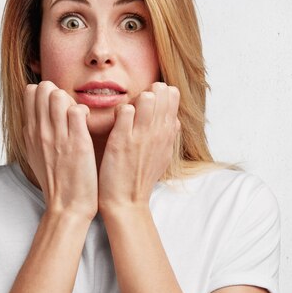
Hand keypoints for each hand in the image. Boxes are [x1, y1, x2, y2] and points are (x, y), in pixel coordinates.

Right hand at [23, 81, 97, 219]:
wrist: (67, 207)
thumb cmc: (56, 182)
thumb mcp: (36, 155)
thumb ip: (34, 134)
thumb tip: (34, 117)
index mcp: (30, 133)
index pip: (30, 93)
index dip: (45, 92)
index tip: (56, 105)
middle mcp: (41, 132)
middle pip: (43, 89)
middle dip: (58, 91)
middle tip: (68, 108)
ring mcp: (59, 136)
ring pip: (58, 96)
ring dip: (71, 100)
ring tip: (77, 116)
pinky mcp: (78, 142)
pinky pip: (77, 110)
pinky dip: (84, 111)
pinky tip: (87, 123)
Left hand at [98, 82, 179, 212]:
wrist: (126, 202)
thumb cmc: (141, 178)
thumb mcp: (163, 157)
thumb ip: (169, 137)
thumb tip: (175, 121)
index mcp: (167, 134)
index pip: (173, 97)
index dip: (161, 92)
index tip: (151, 98)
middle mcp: (157, 132)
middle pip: (161, 93)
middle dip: (150, 91)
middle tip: (139, 101)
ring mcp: (140, 136)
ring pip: (146, 98)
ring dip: (136, 98)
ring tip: (129, 111)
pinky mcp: (121, 140)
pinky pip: (125, 111)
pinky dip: (120, 110)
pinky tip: (116, 119)